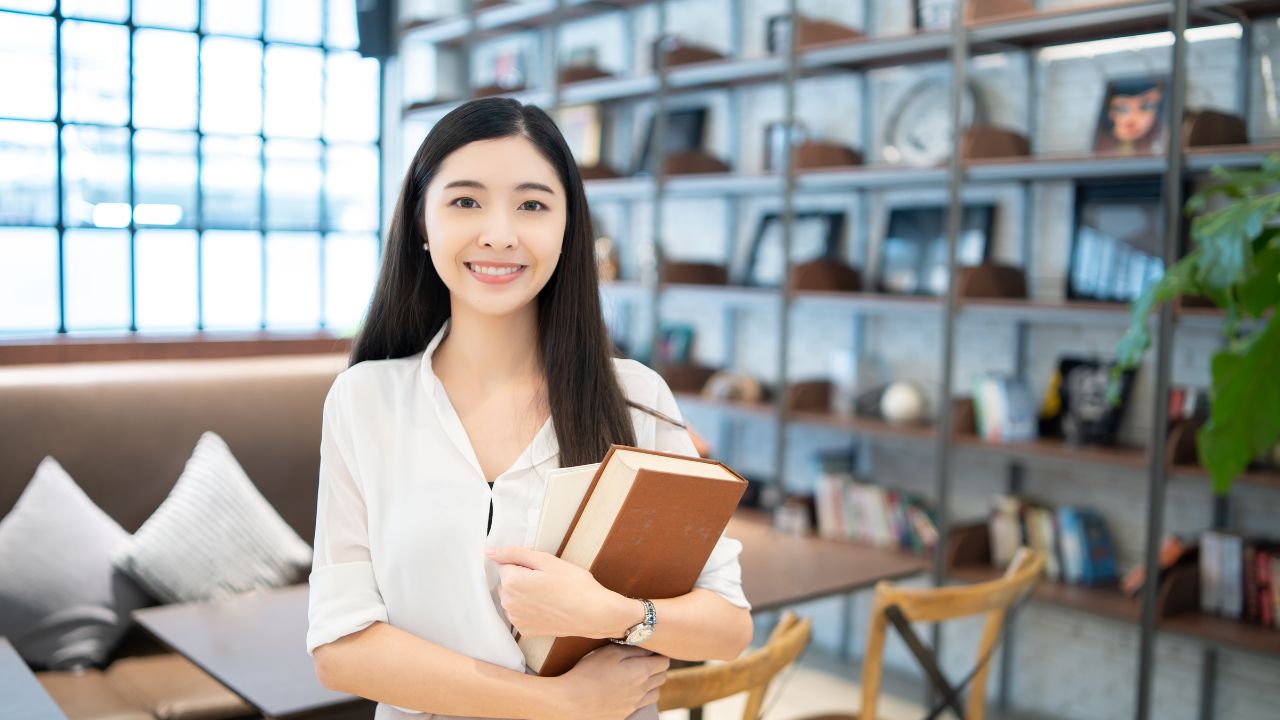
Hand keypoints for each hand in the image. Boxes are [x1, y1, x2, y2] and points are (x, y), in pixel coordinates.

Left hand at [486, 546, 635, 638]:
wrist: (593, 614)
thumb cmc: (574, 585)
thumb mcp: (547, 561)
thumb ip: (515, 554)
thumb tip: (490, 552)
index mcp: (511, 582)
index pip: (506, 564)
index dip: (525, 564)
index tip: (542, 570)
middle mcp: (508, 603)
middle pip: (507, 582)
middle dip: (521, 579)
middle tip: (548, 581)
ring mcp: (516, 619)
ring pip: (513, 598)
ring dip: (524, 594)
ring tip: (549, 595)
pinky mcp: (525, 630)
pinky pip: (520, 614)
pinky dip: (530, 609)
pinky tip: (548, 607)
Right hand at [544, 644, 668, 719]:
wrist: (571, 701)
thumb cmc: (589, 672)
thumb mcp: (610, 651)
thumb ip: (633, 649)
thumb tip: (648, 648)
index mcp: (641, 672)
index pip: (664, 662)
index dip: (659, 654)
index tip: (651, 650)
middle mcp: (642, 690)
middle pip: (662, 677)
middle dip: (657, 667)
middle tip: (645, 660)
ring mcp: (634, 705)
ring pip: (655, 693)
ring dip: (651, 684)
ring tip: (637, 676)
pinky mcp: (624, 714)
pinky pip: (641, 705)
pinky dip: (640, 697)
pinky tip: (627, 691)